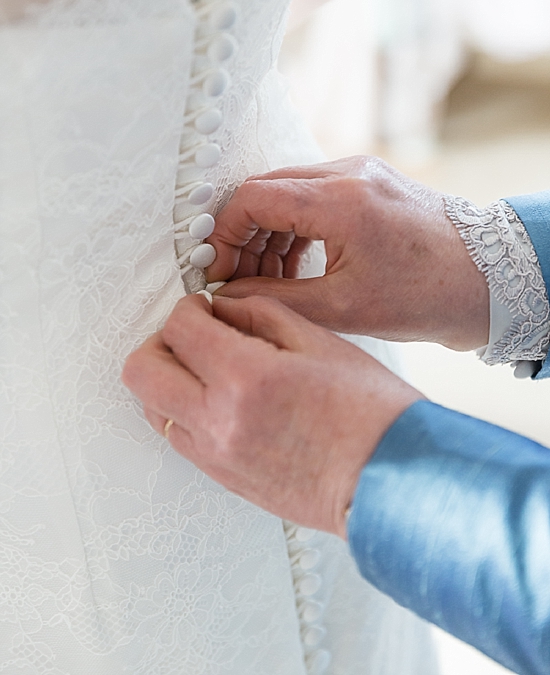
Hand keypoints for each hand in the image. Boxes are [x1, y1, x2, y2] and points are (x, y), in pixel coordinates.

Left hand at [122, 294, 418, 537]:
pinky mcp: (222, 478)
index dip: (188, 307)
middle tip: (192, 334)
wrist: (390, 482)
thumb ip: (261, 313)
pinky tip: (221, 400)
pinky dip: (184, 410)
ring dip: (168, 378)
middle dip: (161, 341)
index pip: (179, 328)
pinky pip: (177, 436)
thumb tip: (222, 307)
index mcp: (245, 377)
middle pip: (141, 371)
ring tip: (206, 368)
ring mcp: (215, 455)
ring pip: (151, 407)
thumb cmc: (370, 415)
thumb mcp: (320, 341)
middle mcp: (218, 420)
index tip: (204, 306)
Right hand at [207, 156, 488, 350]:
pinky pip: (315, 196)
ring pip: (288, 192)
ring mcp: (361, 173)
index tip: (222, 270)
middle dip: (246, 235)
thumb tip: (229, 293)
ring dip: (270, 232)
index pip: (252, 197)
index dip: (227, 235)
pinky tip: (296, 266)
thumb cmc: (428, 295)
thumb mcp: (343, 308)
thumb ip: (275, 297)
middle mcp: (348, 173)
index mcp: (340, 200)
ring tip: (269, 279)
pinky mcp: (370, 182)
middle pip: (266, 190)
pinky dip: (296, 228)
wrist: (488, 281)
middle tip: (241, 278)